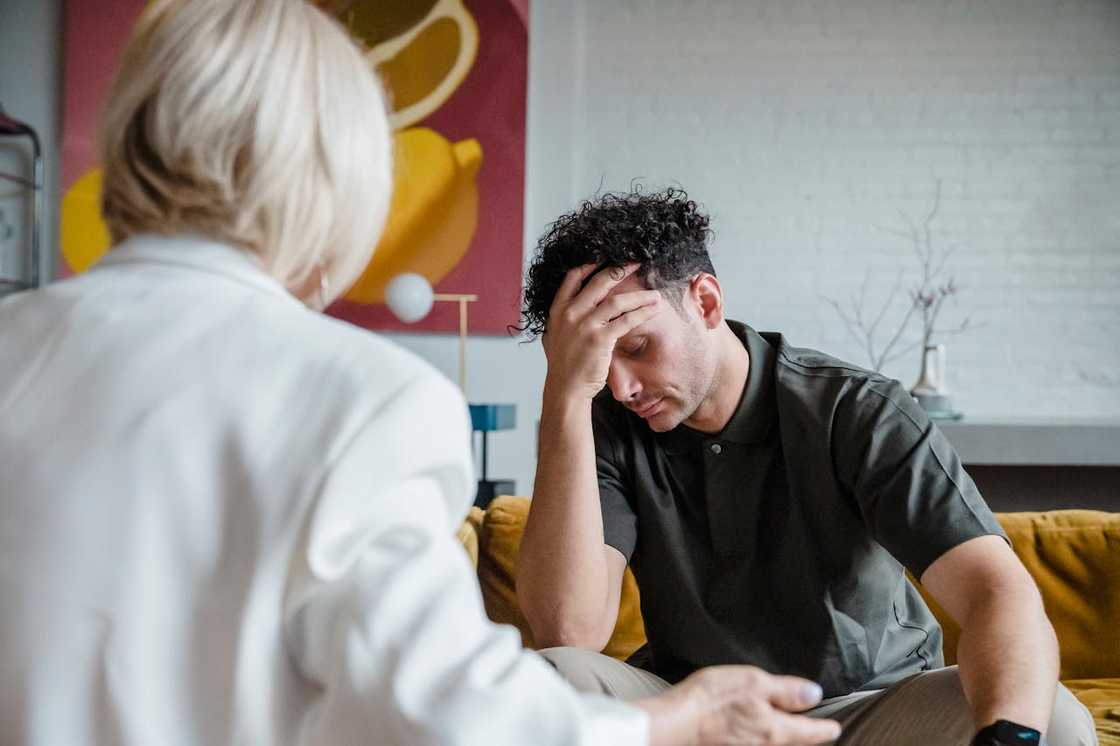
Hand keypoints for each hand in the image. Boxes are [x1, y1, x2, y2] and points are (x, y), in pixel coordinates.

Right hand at [541, 264, 661, 401]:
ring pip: (617, 301)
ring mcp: (585, 325)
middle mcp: (570, 313)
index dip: (591, 264)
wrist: (565, 388)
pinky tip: (653, 310)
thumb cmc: (562, 364)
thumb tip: (568, 307)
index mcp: (558, 309)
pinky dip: (642, 313)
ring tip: (654, 294)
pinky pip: (626, 321)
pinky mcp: (600, 339)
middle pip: (600, 282)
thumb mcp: (554, 335)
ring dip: (639, 295)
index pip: (573, 277)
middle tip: (637, 263)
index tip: (606, 257)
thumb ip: (562, 319)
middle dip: (621, 270)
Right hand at [639, 666, 841, 745]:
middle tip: (818, 728)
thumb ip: (786, 690)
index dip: (826, 728)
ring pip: (775, 744)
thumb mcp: (752, 682)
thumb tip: (815, 695)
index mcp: (776, 731)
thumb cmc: (712, 700)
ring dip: (784, 735)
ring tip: (790, 726)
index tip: (835, 727)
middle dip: (807, 735)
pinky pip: (757, 744)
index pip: (811, 733)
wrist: (674, 723)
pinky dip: (763, 736)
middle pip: (794, 742)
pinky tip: (757, 727)